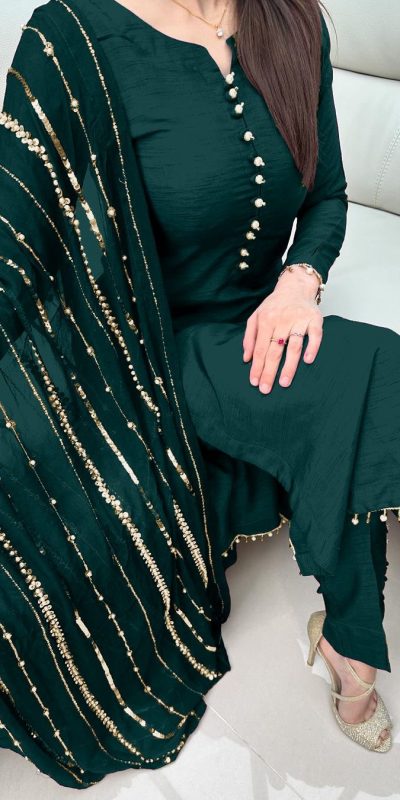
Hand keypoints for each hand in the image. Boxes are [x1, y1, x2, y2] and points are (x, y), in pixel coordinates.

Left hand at [242, 271, 323, 393]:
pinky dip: (312, 348)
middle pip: (274, 351)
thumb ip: (249, 337)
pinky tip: (308, 361)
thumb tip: (246, 359)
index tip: (254, 382)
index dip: (256, 366)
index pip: (260, 348)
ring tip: (284, 383)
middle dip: (269, 371)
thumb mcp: (257, 316)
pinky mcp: (315, 319)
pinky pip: (314, 336)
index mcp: (266, 320)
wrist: (296, 286)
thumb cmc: (275, 305)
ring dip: (289, 366)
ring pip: (293, 347)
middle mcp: (282, 320)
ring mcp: (299, 320)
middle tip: (265, 389)